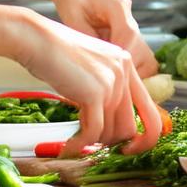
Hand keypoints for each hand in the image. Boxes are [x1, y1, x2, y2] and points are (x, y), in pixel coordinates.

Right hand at [3, 7, 162, 156]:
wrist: (36, 39)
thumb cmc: (54, 54)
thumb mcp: (90, 68)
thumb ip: (105, 89)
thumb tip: (110, 127)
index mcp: (126, 64)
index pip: (150, 110)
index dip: (145, 136)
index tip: (128, 147)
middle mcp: (124, 72)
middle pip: (130, 127)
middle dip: (112, 143)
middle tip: (95, 147)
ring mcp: (111, 82)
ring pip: (112, 133)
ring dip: (93, 142)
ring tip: (76, 141)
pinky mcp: (94, 93)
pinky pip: (93, 133)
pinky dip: (80, 145)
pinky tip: (68, 147)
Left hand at [48, 0, 159, 79]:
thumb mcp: (73, 17)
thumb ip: (88, 39)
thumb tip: (97, 64)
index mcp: (117, 5)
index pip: (129, 34)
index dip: (121, 56)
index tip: (111, 72)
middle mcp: (128, 13)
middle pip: (142, 47)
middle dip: (129, 67)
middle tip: (110, 80)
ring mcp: (129, 21)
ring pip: (143, 51)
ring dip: (130, 67)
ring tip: (110, 76)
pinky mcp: (125, 28)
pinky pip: (134, 50)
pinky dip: (126, 62)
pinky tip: (109, 68)